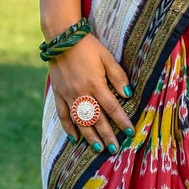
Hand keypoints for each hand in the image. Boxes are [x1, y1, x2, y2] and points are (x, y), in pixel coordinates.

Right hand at [47, 34, 133, 153]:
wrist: (62, 38)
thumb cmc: (88, 47)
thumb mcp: (107, 57)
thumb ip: (118, 76)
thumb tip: (128, 94)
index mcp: (96, 84)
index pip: (112, 108)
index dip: (122, 121)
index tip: (130, 132)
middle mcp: (82, 93)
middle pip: (97, 119)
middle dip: (107, 135)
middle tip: (114, 149)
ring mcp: (68, 95)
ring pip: (80, 121)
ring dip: (89, 137)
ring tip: (98, 149)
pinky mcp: (58, 94)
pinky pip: (63, 115)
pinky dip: (68, 128)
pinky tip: (74, 138)